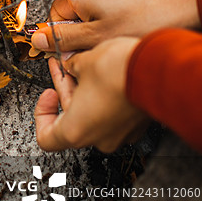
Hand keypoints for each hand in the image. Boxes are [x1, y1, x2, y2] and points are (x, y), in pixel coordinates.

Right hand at [30, 0, 198, 52]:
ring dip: (74, 39)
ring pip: (77, 21)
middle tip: (59, 50)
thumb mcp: (96, 37)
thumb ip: (65, 38)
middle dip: (56, 27)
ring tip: (84, 56)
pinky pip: (93, 29)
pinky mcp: (118, 19)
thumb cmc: (145, 23)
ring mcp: (106, 8)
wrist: (183, 21)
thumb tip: (38, 39)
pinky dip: (90, 42)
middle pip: (61, 4)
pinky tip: (99, 55)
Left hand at [35, 37, 148, 151]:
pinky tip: (101, 72)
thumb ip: (70, 67)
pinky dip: (103, 95)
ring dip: (84, 91)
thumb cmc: (119, 70)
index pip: (46, 137)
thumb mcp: (83, 62)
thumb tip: (70, 64)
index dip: (42, 114)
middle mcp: (97, 138)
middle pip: (70, 120)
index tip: (47, 95)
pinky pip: (111, 112)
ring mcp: (119, 133)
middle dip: (66, 91)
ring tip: (82, 64)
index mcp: (75, 131)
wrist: (159, 70)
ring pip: (91, 114)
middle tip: (63, 68)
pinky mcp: (134, 124)